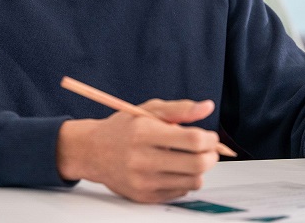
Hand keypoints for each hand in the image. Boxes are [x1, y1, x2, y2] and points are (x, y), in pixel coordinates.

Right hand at [57, 99, 219, 202]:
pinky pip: (180, 192)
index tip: (210, 136)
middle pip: (197, 164)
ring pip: (193, 182)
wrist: (93, 151)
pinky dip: (185, 181)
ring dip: (200, 169)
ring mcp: (144, 181)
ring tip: (191, 158)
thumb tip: (207, 108)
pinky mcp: (145, 196)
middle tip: (208, 149)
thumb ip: (180, 109)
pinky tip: (175, 169)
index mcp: (145, 134)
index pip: (192, 140)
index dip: (210, 139)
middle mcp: (143, 160)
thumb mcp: (149, 110)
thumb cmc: (122, 129)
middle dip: (211, 156)